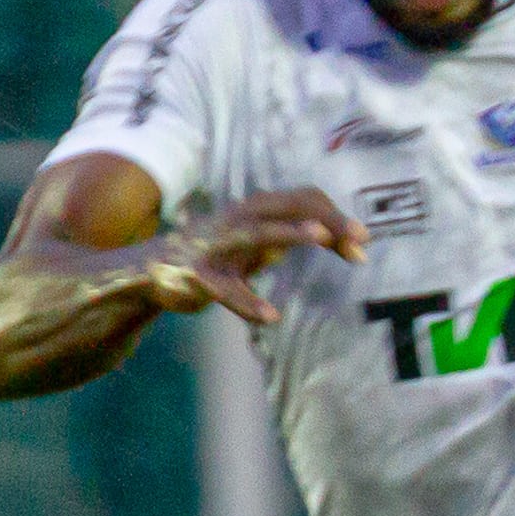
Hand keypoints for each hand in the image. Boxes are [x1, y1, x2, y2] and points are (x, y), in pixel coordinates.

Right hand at [136, 189, 366, 327]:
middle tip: (362, 238)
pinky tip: (270, 317)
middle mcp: (237, 218)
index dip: (335, 216)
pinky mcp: (197, 275)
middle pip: (289, 205)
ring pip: (256, 232)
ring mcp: (216, 244)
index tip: (362, 242)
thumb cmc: (216, 254)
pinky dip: (247, 302)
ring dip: (288, 232)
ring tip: (319, 237)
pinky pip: (225, 289)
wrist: (151, 270)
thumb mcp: (258, 242)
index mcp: (254, 210)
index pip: (303, 199)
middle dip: (327, 218)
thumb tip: (341, 240)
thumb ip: (292, 238)